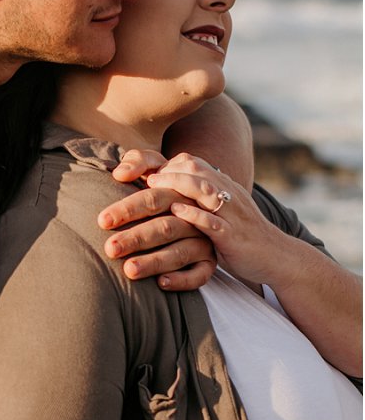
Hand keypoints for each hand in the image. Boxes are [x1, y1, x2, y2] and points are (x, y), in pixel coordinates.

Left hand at [99, 148, 216, 290]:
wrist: (269, 244)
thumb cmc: (218, 217)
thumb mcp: (191, 193)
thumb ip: (155, 172)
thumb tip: (120, 172)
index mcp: (195, 178)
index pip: (156, 174)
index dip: (131, 189)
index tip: (105, 209)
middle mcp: (205, 194)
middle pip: (162, 200)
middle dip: (131, 213)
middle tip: (104, 231)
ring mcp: (218, 218)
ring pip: (178, 231)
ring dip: (150, 249)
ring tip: (124, 264)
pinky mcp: (229, 243)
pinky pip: (204, 261)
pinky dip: (182, 272)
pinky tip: (160, 281)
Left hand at [144, 153, 282, 286]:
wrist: (277, 256)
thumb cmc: (242, 235)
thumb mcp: (223, 211)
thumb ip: (204, 198)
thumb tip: (174, 192)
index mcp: (224, 186)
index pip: (194, 163)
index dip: (169, 164)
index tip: (147, 173)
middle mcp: (227, 194)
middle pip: (195, 170)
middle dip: (167, 170)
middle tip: (144, 177)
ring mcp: (231, 213)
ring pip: (203, 190)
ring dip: (175, 185)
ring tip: (152, 186)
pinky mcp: (232, 236)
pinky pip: (213, 221)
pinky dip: (195, 214)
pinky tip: (177, 211)